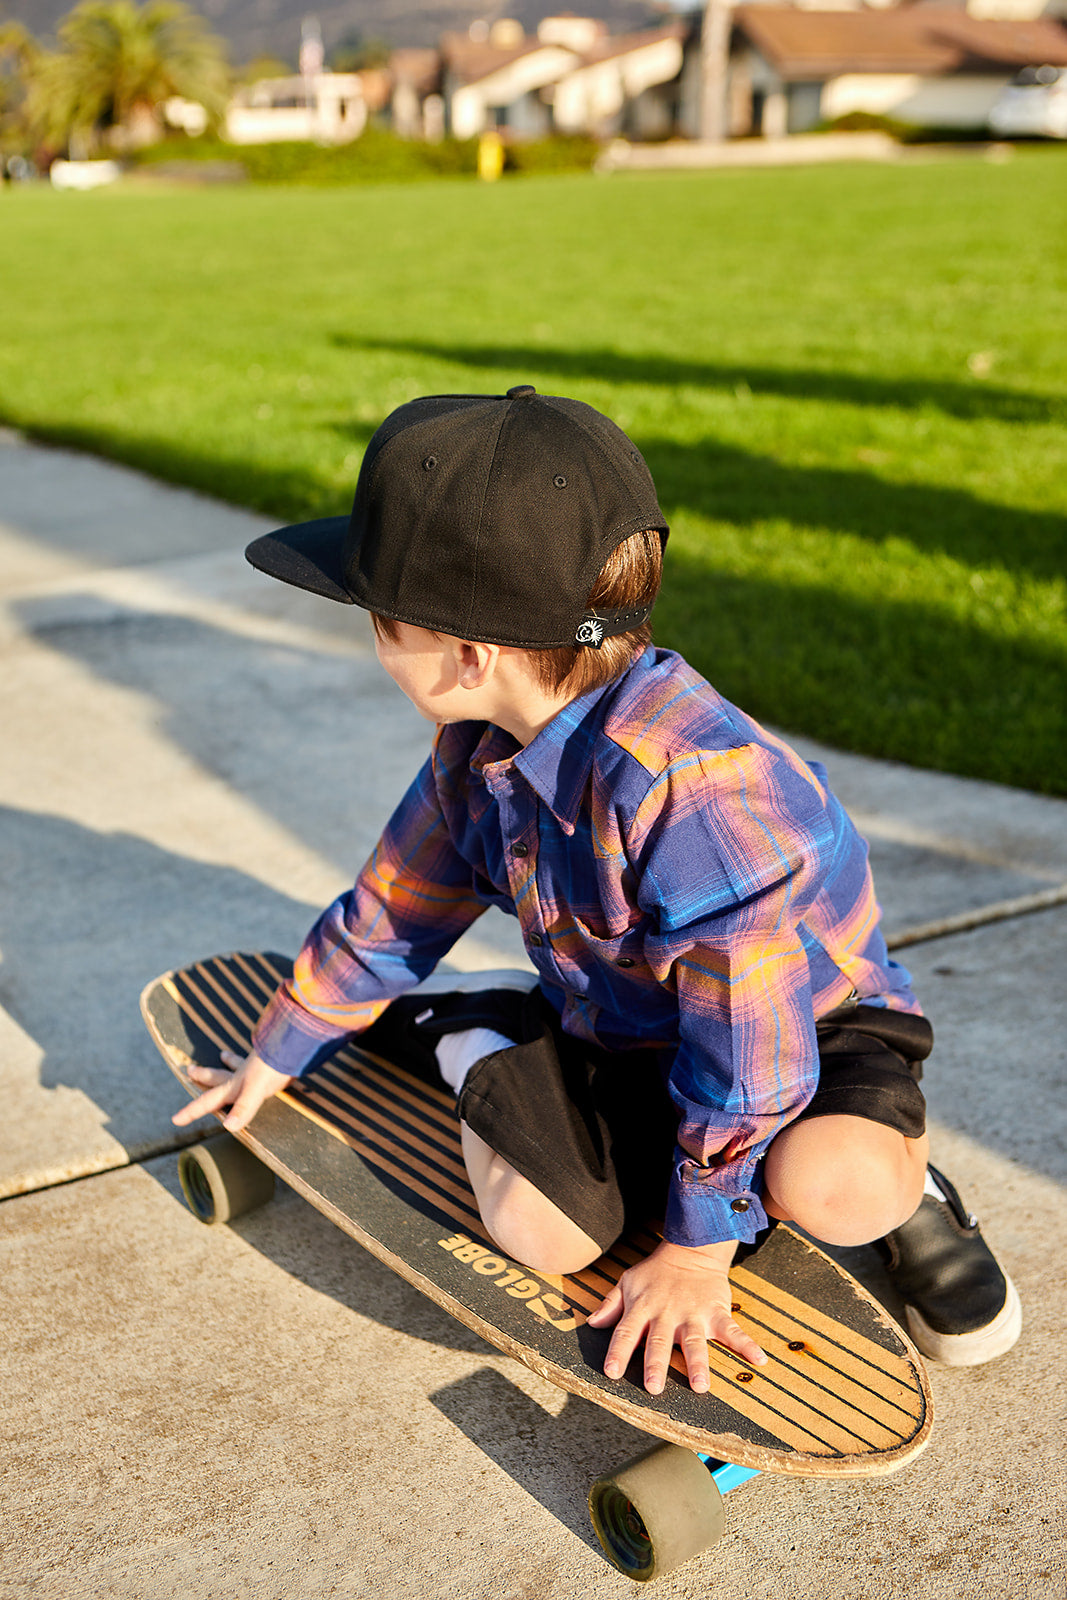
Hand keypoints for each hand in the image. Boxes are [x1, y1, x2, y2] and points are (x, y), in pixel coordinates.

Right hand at [171, 1048, 291, 1134]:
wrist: (295, 1043)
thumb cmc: (273, 1067)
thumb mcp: (256, 1089)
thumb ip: (243, 1107)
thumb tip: (228, 1126)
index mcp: (235, 1085)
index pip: (208, 1101)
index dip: (191, 1111)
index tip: (175, 1119)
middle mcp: (243, 1075)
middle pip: (218, 1077)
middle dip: (204, 1077)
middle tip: (190, 1070)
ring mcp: (258, 1068)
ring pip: (237, 1065)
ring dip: (230, 1061)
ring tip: (223, 1054)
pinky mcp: (272, 1064)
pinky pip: (261, 1064)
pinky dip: (255, 1061)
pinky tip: (260, 1058)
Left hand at [587, 1238, 766, 1395]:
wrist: (691, 1249)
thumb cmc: (656, 1271)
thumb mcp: (628, 1282)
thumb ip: (610, 1304)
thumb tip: (591, 1324)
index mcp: (642, 1308)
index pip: (626, 1332)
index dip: (618, 1352)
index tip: (612, 1373)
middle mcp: (666, 1314)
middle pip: (659, 1342)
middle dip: (656, 1365)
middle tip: (654, 1388)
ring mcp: (693, 1314)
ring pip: (694, 1342)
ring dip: (698, 1364)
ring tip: (701, 1387)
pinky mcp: (716, 1312)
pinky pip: (733, 1330)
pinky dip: (747, 1345)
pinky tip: (758, 1360)